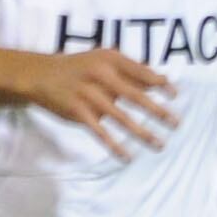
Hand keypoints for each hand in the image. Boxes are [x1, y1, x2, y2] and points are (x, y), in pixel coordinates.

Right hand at [25, 49, 180, 159]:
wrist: (40, 74)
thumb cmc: (80, 67)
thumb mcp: (103, 59)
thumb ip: (130, 69)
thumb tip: (161, 81)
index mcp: (111, 59)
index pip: (143, 72)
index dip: (161, 84)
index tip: (175, 95)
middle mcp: (101, 75)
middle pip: (135, 95)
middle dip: (158, 111)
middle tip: (176, 123)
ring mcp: (89, 95)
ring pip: (121, 117)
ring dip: (142, 132)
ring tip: (159, 144)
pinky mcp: (77, 112)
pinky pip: (99, 132)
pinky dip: (114, 145)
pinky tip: (127, 156)